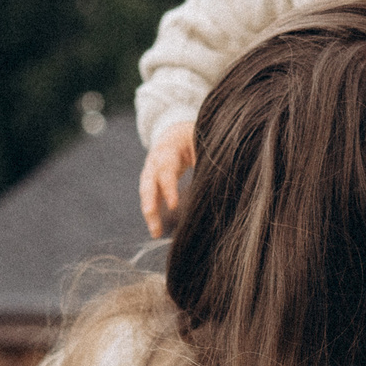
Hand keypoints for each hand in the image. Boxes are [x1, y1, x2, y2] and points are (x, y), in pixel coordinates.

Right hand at [139, 120, 196, 237]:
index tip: (173, 206)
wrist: (174, 132)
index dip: (168, 188)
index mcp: (167, 149)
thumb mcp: (201, 141)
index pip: (166, 170)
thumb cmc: (192, 137)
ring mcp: (150, 172)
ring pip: (146, 194)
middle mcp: (154, 161)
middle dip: (150, 204)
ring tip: (156, 234)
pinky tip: (158, 231)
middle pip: (148, 184)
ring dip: (150, 214)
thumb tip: (218, 181)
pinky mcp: (152, 183)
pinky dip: (153, 214)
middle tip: (155, 225)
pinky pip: (150, 199)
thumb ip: (206, 159)